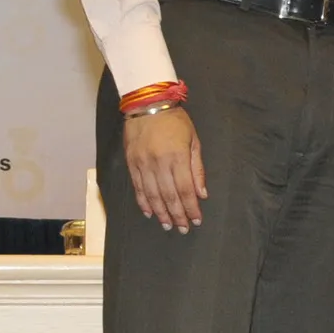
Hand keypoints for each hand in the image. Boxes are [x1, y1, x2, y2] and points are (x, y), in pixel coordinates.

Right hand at [122, 107, 206, 231]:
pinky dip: (144, 203)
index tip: (196, 220)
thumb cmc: (175, 121)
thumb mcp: (194, 140)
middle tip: (183, 229)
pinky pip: (138, 187)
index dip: (191, 208)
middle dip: (177, 215)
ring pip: (152, 195)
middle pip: (169, 196)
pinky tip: (150, 213)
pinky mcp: (132, 163)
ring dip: (161, 213)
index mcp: (177, 157)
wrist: (148, 104)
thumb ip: (197, 168)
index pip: (185, 189)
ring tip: (168, 225)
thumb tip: (201, 193)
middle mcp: (159, 163)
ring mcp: (143, 164)